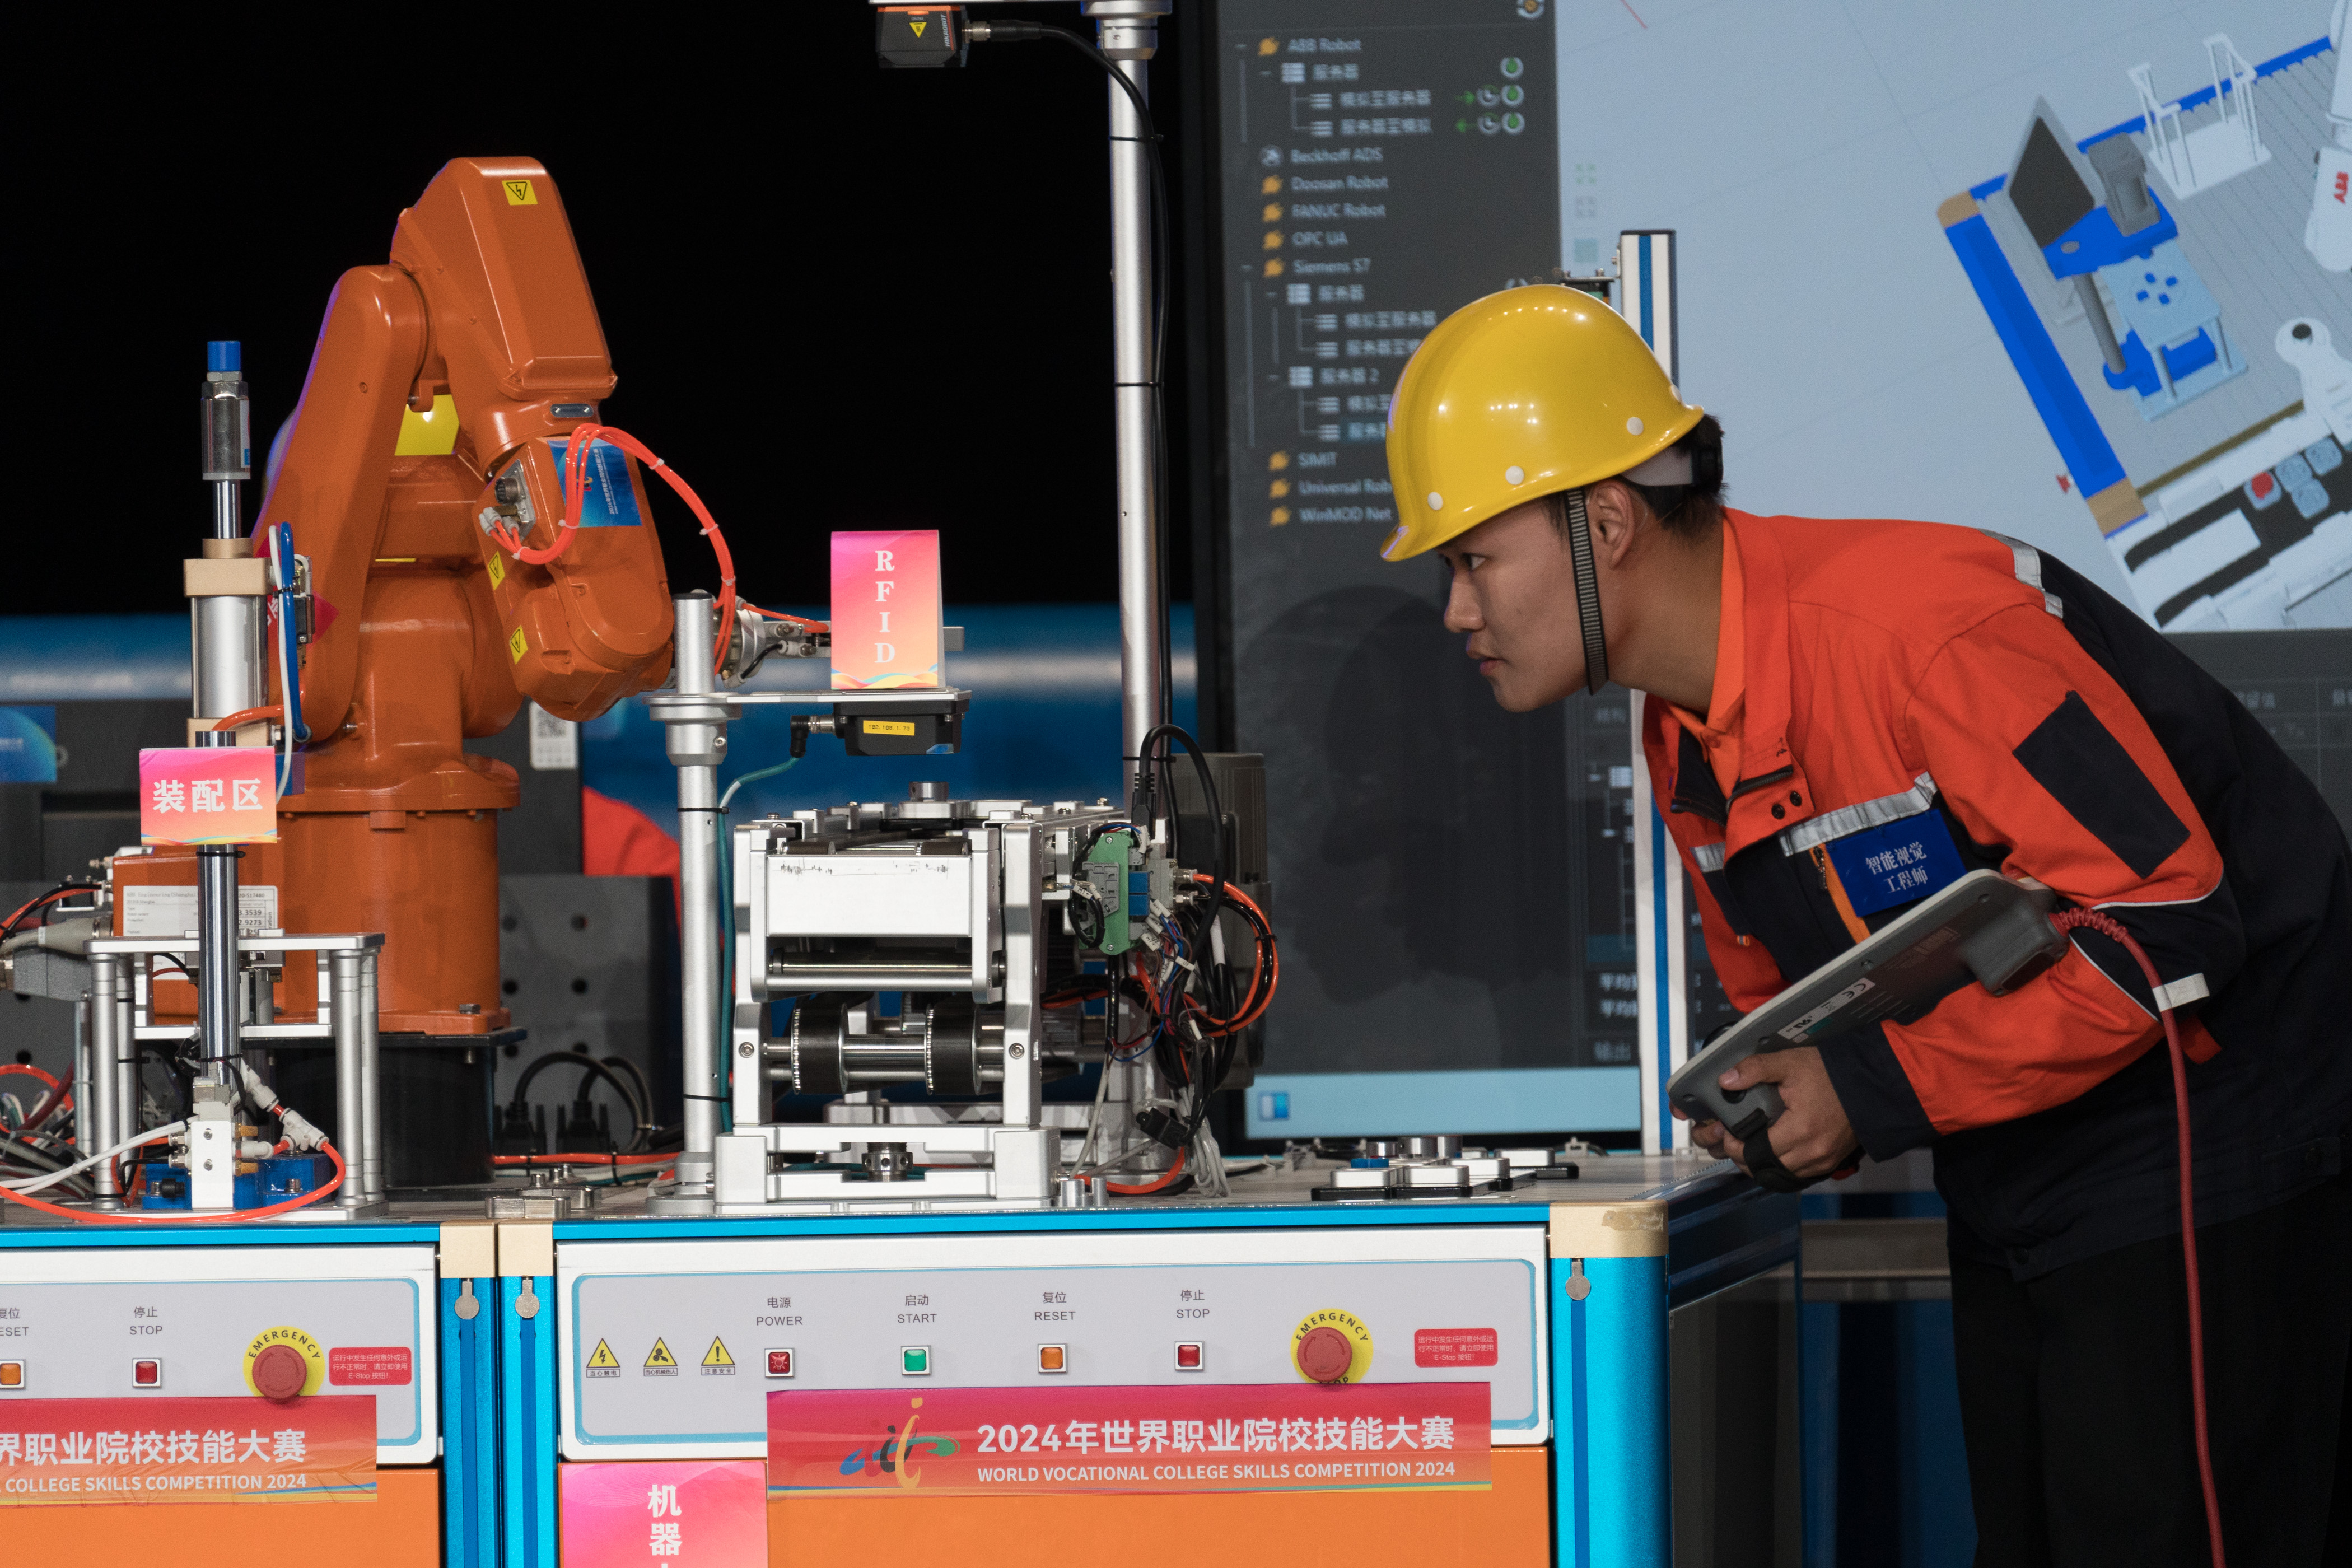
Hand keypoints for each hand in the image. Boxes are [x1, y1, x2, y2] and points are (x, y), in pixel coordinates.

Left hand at [1673, 1046, 1859, 1182]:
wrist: (1870, 1083)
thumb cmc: (1830, 1073)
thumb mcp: (1790, 1062)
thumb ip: (1756, 1069)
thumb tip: (1725, 1081)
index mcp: (1799, 1131)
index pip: (1754, 1153)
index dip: (1733, 1146)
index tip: (1725, 1132)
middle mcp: (1812, 1154)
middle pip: (1765, 1170)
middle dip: (1743, 1159)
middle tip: (1732, 1142)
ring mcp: (1823, 1162)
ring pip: (1781, 1177)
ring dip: (1762, 1167)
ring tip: (1749, 1149)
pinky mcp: (1831, 1162)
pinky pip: (1799, 1176)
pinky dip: (1782, 1169)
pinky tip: (1773, 1155)